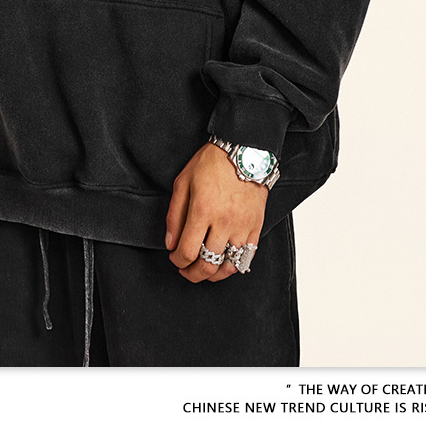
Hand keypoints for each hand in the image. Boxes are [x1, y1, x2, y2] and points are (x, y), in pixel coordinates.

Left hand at [165, 142, 267, 282]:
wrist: (244, 152)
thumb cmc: (212, 163)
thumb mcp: (183, 182)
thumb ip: (175, 215)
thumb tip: (170, 243)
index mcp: (202, 210)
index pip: (187, 252)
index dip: (177, 261)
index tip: (175, 259)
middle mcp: (223, 222)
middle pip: (207, 264)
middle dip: (192, 274)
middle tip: (186, 271)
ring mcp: (242, 227)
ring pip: (228, 266)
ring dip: (213, 274)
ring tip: (204, 270)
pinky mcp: (256, 227)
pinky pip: (246, 258)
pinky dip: (233, 266)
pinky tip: (224, 263)